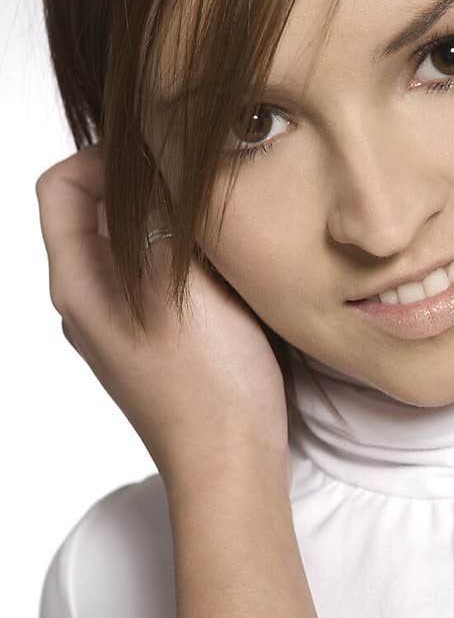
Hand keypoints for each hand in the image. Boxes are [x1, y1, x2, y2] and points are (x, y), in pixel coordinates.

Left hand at [36, 143, 290, 491]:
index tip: (159, 152)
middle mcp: (90, 302)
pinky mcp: (159, 344)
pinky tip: (229, 268)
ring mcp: (123, 325)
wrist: (231, 465)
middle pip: (97, 212)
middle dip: (145, 186)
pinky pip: (161, 280)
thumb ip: (158, 214)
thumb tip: (155, 158)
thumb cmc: (206, 383)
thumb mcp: (178, 280)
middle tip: (198, 179)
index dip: (102, 155)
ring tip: (218, 222)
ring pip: (136, 246)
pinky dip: (188, 260)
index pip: (59, 185)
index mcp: (78, 284)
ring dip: (172, 223)